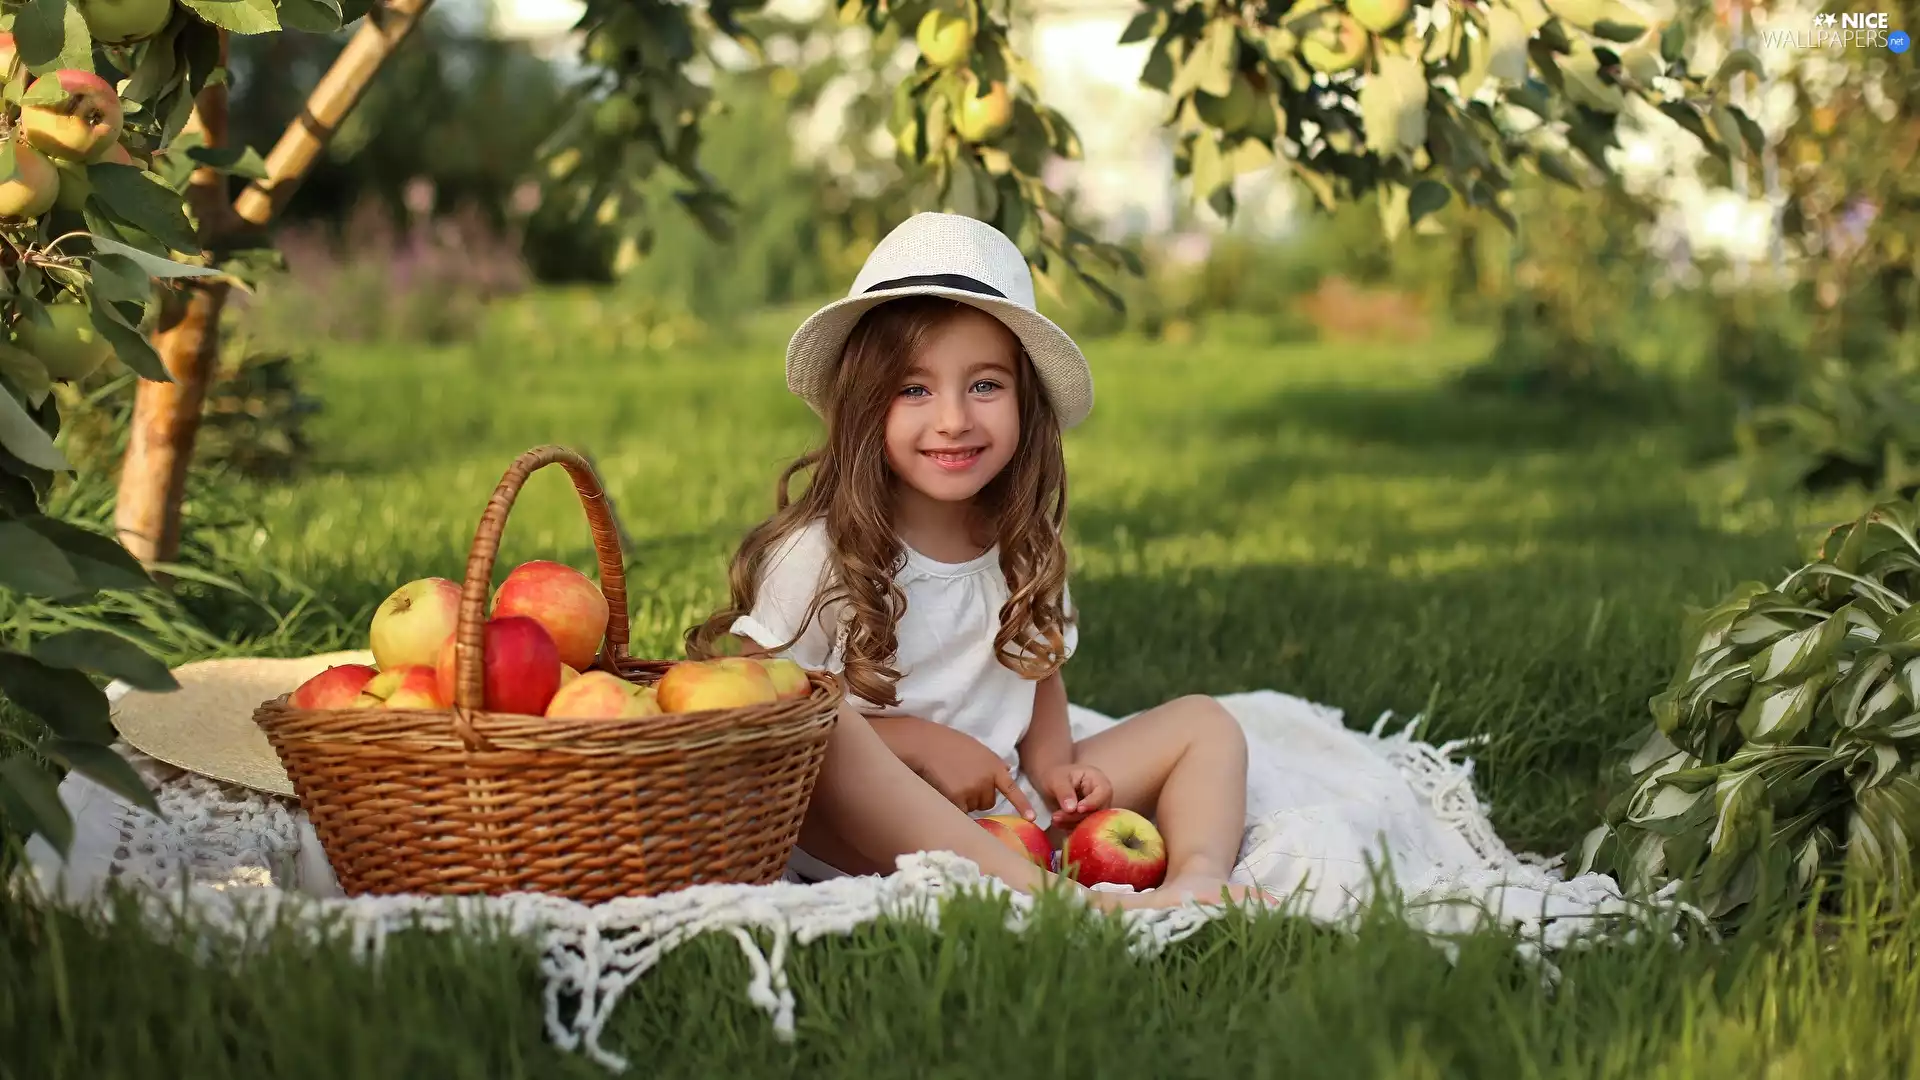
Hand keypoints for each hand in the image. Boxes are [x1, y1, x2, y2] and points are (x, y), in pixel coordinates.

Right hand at [873, 717, 1035, 818]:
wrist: (927, 743)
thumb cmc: (949, 743)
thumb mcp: (978, 748)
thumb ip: (992, 762)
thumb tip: (1007, 769)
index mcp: (994, 766)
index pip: (1012, 789)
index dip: (1022, 805)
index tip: (1033, 819)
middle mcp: (987, 781)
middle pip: (988, 802)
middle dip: (977, 796)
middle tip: (962, 779)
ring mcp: (973, 791)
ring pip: (972, 807)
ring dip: (964, 800)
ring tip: (951, 780)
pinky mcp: (957, 799)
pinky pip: (960, 811)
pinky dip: (954, 805)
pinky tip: (945, 790)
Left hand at [1038, 763, 1110, 828]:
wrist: (1052, 783)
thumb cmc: (1056, 775)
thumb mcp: (1057, 779)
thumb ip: (1064, 792)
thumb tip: (1071, 809)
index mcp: (1098, 780)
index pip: (1104, 792)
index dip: (1093, 802)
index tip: (1078, 808)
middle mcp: (1101, 797)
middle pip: (1098, 811)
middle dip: (1077, 816)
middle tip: (1057, 817)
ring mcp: (1097, 810)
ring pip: (1091, 822)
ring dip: (1072, 824)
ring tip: (1054, 820)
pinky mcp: (1089, 820)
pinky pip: (1084, 828)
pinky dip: (1071, 828)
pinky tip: (1058, 824)